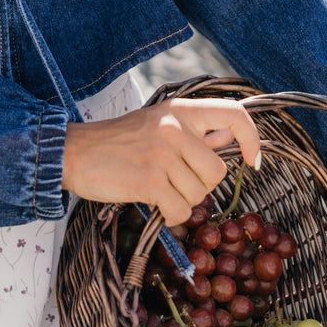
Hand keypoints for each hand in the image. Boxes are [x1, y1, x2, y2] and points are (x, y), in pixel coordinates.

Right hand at [61, 96, 261, 225]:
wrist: (75, 152)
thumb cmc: (120, 141)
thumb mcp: (160, 123)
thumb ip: (197, 131)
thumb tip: (233, 139)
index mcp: (180, 109)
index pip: (234, 114)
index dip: (251, 139)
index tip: (251, 161)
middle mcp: (174, 127)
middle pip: (217, 172)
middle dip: (201, 185)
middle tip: (174, 180)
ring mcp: (162, 154)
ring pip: (199, 195)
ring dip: (182, 201)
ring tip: (158, 188)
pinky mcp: (149, 181)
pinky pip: (180, 211)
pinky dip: (171, 216)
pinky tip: (154, 203)